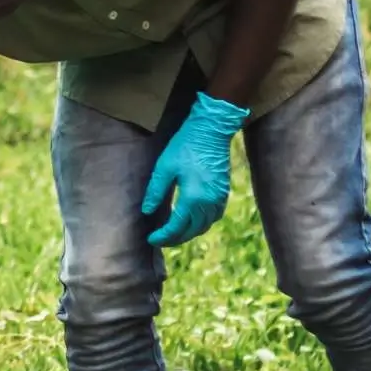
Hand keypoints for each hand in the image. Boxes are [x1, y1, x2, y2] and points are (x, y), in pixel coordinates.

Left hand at [142, 92, 249, 246]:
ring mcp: (219, 199)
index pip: (177, 227)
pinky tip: (191, 221)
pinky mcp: (224, 193)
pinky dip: (202, 224)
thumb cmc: (185, 146)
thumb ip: (155, 192)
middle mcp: (209, 203)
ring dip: (189, 233)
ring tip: (173, 234)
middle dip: (175, 239)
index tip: (150, 239)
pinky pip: (214, 217)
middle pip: (192, 231)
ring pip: (204, 226)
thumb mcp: (164, 168)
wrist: (212, 131)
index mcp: (193, 198)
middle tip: (160, 239)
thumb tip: (146, 211)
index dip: (163, 236)